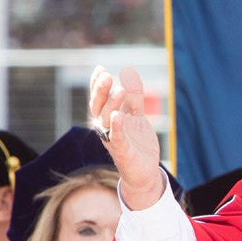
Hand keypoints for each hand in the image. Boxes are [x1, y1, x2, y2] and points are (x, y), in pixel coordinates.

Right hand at [88, 66, 163, 209]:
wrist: (144, 171)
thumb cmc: (137, 143)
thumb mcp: (136, 115)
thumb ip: (133, 96)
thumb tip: (127, 70)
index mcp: (108, 118)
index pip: (99, 99)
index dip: (97, 84)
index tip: (99, 68)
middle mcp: (106, 128)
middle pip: (98, 107)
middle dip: (101, 91)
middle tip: (106, 75)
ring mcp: (113, 140)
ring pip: (106, 120)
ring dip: (112, 104)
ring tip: (120, 90)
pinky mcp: (122, 152)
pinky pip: (117, 138)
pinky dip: (117, 126)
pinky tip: (119, 115)